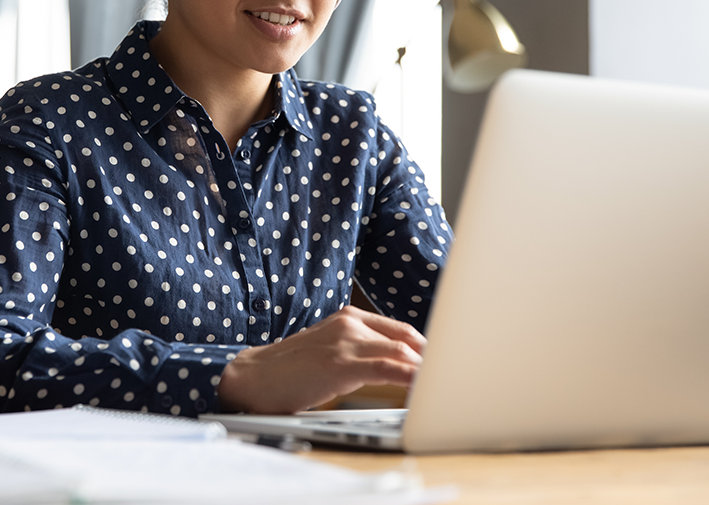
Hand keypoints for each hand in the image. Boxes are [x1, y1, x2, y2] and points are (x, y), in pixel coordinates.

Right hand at [215, 306, 425, 413]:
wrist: (254, 377)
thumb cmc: (291, 369)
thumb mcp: (329, 351)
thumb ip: (359, 351)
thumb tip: (395, 369)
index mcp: (349, 317)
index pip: (401, 329)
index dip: (426, 347)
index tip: (444, 364)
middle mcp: (350, 323)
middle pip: (408, 337)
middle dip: (434, 358)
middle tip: (453, 375)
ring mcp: (346, 341)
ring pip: (401, 351)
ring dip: (426, 369)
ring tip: (444, 384)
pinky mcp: (342, 364)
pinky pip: (387, 368)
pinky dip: (410, 378)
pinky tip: (422, 390)